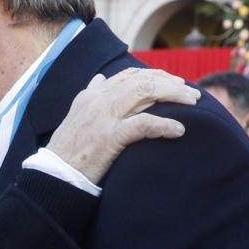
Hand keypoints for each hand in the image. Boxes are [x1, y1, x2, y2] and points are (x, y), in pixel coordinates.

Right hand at [47, 68, 199, 183]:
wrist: (55, 174)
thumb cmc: (68, 150)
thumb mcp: (77, 116)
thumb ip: (91, 96)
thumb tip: (101, 79)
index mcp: (91, 95)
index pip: (128, 75)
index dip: (155, 75)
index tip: (174, 82)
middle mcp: (98, 100)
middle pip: (142, 80)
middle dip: (172, 83)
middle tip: (192, 93)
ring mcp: (104, 117)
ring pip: (146, 93)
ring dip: (175, 96)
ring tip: (193, 103)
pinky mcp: (110, 137)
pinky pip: (144, 124)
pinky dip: (165, 125)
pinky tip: (179, 130)